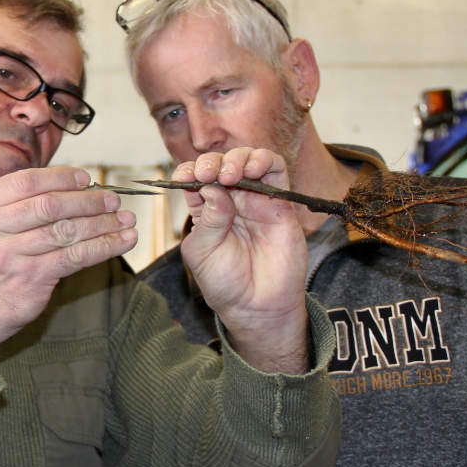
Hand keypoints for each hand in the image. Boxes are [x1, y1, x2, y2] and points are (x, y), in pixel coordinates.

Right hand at [0, 167, 137, 364]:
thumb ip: (19, 202)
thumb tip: (76, 187)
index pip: (26, 182)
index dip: (61, 177)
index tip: (86, 179)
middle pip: (50, 206)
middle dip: (88, 201)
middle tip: (112, 200)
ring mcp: (11, 255)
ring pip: (67, 231)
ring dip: (103, 223)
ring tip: (126, 219)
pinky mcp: (32, 279)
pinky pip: (76, 257)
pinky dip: (104, 246)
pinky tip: (123, 241)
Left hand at [177, 147, 308, 372]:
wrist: (257, 307)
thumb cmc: (225, 283)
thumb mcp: (202, 252)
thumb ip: (207, 220)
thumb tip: (211, 188)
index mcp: (206, 210)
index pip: (195, 177)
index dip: (189, 170)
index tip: (185, 176)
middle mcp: (231, 201)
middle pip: (221, 164)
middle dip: (212, 162)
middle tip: (209, 173)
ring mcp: (256, 200)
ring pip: (249, 160)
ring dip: (237, 159)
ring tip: (230, 175)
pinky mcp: (281, 203)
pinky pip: (277, 170)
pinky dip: (264, 161)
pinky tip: (252, 170)